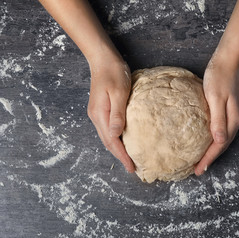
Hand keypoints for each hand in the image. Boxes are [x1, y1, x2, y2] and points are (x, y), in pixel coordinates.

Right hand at [87, 56, 134, 172]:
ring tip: (128, 158)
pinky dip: (115, 139)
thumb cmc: (114, 73)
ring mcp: (97, 113)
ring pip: (107, 137)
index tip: (132, 168)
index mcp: (100, 114)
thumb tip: (116, 135)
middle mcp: (96, 117)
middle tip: (132, 168)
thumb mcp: (119, 92)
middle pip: (108, 143)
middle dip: (119, 156)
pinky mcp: (100, 109)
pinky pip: (108, 129)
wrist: (103, 60)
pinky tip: (123, 141)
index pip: (112, 141)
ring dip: (117, 149)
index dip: (122, 156)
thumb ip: (118, 114)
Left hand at [194, 50, 238, 175]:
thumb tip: (219, 141)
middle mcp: (236, 120)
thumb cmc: (218, 77)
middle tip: (198, 169)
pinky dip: (216, 140)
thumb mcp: (216, 98)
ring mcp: (235, 116)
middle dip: (211, 158)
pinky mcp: (232, 110)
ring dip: (214, 151)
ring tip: (202, 160)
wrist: (227, 62)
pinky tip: (208, 142)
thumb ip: (218, 120)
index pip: (220, 145)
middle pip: (223, 145)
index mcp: (233, 119)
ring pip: (224, 139)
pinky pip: (223, 131)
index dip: (209, 158)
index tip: (198, 169)